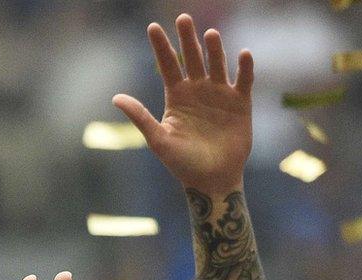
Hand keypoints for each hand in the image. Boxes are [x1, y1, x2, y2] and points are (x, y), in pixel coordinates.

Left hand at [112, 15, 252, 198]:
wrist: (211, 179)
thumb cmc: (182, 163)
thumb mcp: (158, 140)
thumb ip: (140, 117)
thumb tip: (116, 97)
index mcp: (176, 96)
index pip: (168, 65)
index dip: (161, 46)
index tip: (153, 27)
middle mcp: (198, 90)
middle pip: (192, 58)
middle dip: (186, 39)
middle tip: (182, 18)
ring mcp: (220, 94)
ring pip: (217, 64)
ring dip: (214, 49)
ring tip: (210, 34)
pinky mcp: (240, 102)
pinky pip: (244, 80)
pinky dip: (244, 67)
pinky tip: (243, 54)